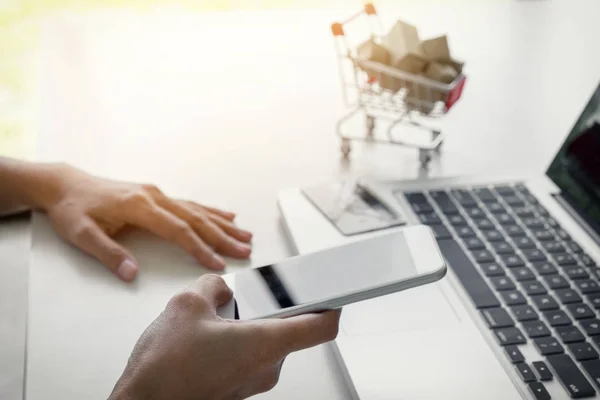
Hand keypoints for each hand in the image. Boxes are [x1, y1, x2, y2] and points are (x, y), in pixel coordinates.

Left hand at [39, 164, 252, 281]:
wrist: (65, 185)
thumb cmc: (73, 209)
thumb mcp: (81, 234)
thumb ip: (108, 254)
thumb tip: (132, 274)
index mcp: (140, 207)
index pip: (178, 231)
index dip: (200, 248)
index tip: (217, 262)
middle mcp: (154, 197)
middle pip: (196, 219)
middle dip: (223, 237)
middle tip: (244, 250)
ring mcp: (157, 194)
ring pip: (198, 210)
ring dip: (223, 224)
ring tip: (245, 235)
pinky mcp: (156, 195)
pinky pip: (190, 203)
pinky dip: (211, 210)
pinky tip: (226, 215)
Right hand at [109, 274, 340, 399]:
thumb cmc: (164, 369)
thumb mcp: (186, 305)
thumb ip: (211, 287)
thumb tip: (219, 289)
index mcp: (265, 343)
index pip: (322, 326)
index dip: (332, 305)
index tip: (332, 290)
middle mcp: (266, 367)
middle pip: (289, 329)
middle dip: (270, 307)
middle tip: (255, 292)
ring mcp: (252, 382)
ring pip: (265, 343)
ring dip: (249, 325)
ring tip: (221, 314)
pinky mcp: (237, 390)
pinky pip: (249, 357)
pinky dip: (237, 342)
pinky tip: (211, 335)